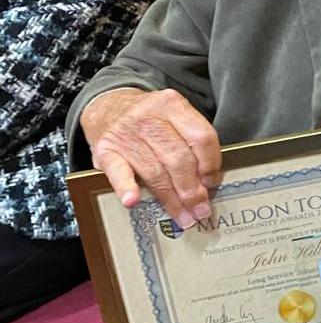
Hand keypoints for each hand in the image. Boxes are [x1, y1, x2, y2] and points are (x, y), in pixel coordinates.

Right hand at [80, 87, 220, 225]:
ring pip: (155, 172)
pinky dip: (126, 187)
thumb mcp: (174, 115)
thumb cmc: (150, 119)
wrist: (107, 106)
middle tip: (201, 210)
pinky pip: (118, 172)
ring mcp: (125, 134)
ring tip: (184, 217)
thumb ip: (192, 141)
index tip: (212, 183)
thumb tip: (209, 181)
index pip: (200, 137)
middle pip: (178, 158)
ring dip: (171, 199)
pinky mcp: (105, 151)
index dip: (210, 164)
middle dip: (192, 190)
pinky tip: (133, 201)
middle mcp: (149, 118)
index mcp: (173, 106)